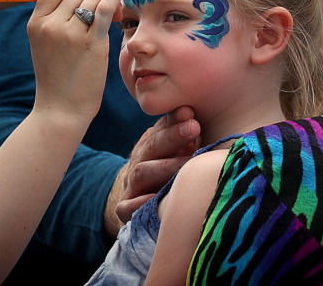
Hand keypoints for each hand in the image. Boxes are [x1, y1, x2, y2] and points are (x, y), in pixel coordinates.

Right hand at [27, 0, 123, 124]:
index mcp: (36, 22)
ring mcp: (70, 33)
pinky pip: (105, 7)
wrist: (61, 108)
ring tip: (115, 17)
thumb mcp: (45, 42)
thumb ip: (57, 16)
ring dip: (108, 0)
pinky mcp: (92, 43)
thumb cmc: (58, 74)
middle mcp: (50, 24)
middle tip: (108, 9)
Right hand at [104, 107, 199, 237]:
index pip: (162, 127)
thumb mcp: (182, 148)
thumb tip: (197, 112)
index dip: (175, 120)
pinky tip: (155, 198)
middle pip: (153, 145)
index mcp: (153, 141)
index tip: (191, 112)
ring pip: (141, 172)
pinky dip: (140, 203)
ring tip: (187, 163)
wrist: (143, 198)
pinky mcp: (125, 209)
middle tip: (194, 128)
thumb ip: (189, 131)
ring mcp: (131, 184)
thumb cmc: (174, 168)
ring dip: (164, 167)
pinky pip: (128, 206)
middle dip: (173, 136)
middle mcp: (140, 159)